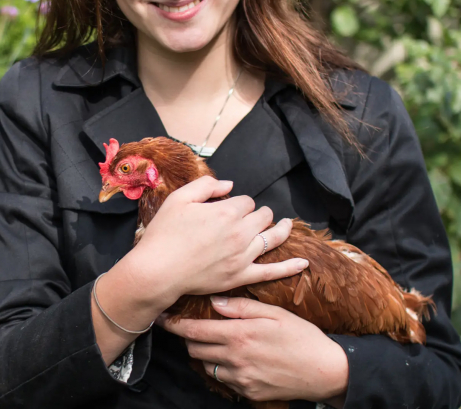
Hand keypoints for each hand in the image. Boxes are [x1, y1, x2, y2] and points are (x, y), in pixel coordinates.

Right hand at [123, 177, 307, 302]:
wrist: (157, 270)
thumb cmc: (164, 234)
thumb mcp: (179, 199)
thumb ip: (206, 186)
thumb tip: (229, 184)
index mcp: (225, 211)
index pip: (246, 201)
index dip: (239, 202)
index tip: (229, 207)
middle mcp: (239, 233)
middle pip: (262, 217)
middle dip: (259, 213)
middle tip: (253, 216)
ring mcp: (242, 256)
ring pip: (271, 238)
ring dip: (281, 229)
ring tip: (285, 225)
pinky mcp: (240, 276)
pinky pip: (272, 272)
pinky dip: (289, 267)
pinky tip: (303, 263)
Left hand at [160, 296, 348, 404]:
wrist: (325, 371)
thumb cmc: (303, 337)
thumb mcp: (275, 313)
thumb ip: (242, 308)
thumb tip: (215, 302)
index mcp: (240, 335)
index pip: (194, 331)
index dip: (174, 325)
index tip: (163, 319)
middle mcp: (235, 358)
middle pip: (195, 350)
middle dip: (190, 338)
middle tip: (196, 328)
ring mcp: (241, 378)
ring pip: (207, 366)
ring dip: (206, 355)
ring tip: (218, 343)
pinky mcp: (248, 392)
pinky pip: (224, 380)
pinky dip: (222, 369)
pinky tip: (235, 359)